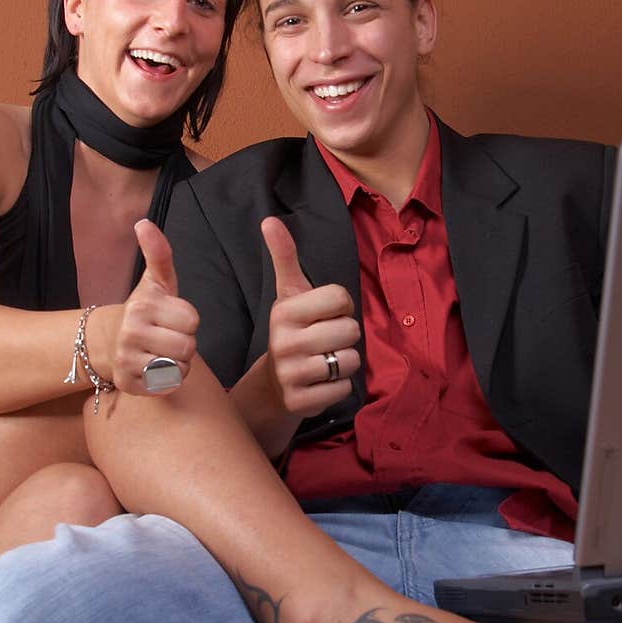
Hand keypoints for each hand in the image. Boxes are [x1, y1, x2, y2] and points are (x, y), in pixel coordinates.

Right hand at [108, 219, 199, 394]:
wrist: (107, 340)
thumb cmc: (144, 311)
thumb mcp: (155, 281)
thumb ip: (159, 253)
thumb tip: (144, 223)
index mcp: (144, 306)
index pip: (192, 320)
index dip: (187, 320)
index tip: (171, 317)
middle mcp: (132, 332)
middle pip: (188, 346)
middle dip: (184, 342)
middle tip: (168, 337)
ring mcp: (127, 360)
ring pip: (179, 367)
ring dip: (178, 362)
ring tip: (162, 351)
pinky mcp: (128, 384)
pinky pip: (167, 385)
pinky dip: (166, 379)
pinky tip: (154, 368)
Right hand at [261, 216, 360, 420]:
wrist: (273, 384)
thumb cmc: (291, 332)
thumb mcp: (288, 294)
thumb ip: (284, 258)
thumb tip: (269, 220)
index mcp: (284, 312)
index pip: (341, 297)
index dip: (342, 306)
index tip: (324, 315)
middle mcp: (284, 342)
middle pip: (350, 330)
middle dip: (345, 335)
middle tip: (325, 341)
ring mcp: (292, 374)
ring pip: (351, 360)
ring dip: (345, 361)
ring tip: (324, 361)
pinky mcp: (301, 402)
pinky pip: (345, 388)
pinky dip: (339, 386)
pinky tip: (321, 382)